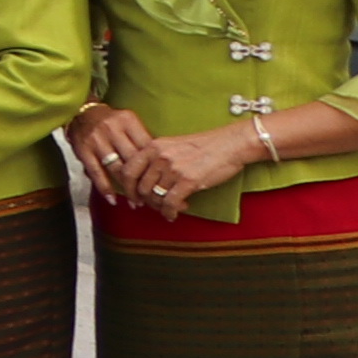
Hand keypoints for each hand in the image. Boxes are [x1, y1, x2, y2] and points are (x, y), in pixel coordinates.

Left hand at [73, 104, 255, 208]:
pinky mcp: (188, 181)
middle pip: (140, 187)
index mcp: (153, 147)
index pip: (127, 170)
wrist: (230, 144)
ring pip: (155, 197)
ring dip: (160, 207)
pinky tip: (175, 213)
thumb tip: (144, 179)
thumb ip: (156, 158)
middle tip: (154, 206)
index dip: (127, 188)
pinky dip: (170, 212)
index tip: (132, 198)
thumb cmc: (204, 146)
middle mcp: (159, 157)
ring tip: (169, 208)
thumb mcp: (172, 145)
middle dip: (146, 201)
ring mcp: (173, 169)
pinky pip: (170, 203)